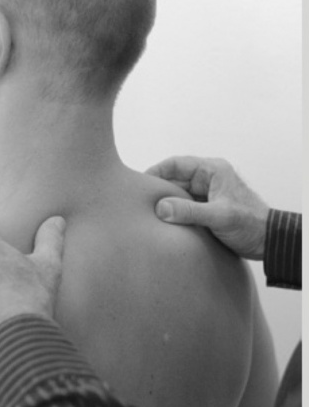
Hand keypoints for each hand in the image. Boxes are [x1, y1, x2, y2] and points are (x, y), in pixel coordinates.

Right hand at [147, 157, 268, 259]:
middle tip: (139, 201)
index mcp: (212, 170)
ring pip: (178, 194)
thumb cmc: (251, 224)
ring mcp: (206, 194)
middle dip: (158, 190)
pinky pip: (184, 207)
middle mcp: (207, 179)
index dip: (156, 171)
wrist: (268, 242)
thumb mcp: (219, 216)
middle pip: (174, 179)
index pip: (176, 164)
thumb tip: (161, 208)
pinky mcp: (206, 209)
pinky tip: (162, 222)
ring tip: (146, 212)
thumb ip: (189, 211)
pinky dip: (173, 213)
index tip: (139, 182)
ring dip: (166, 203)